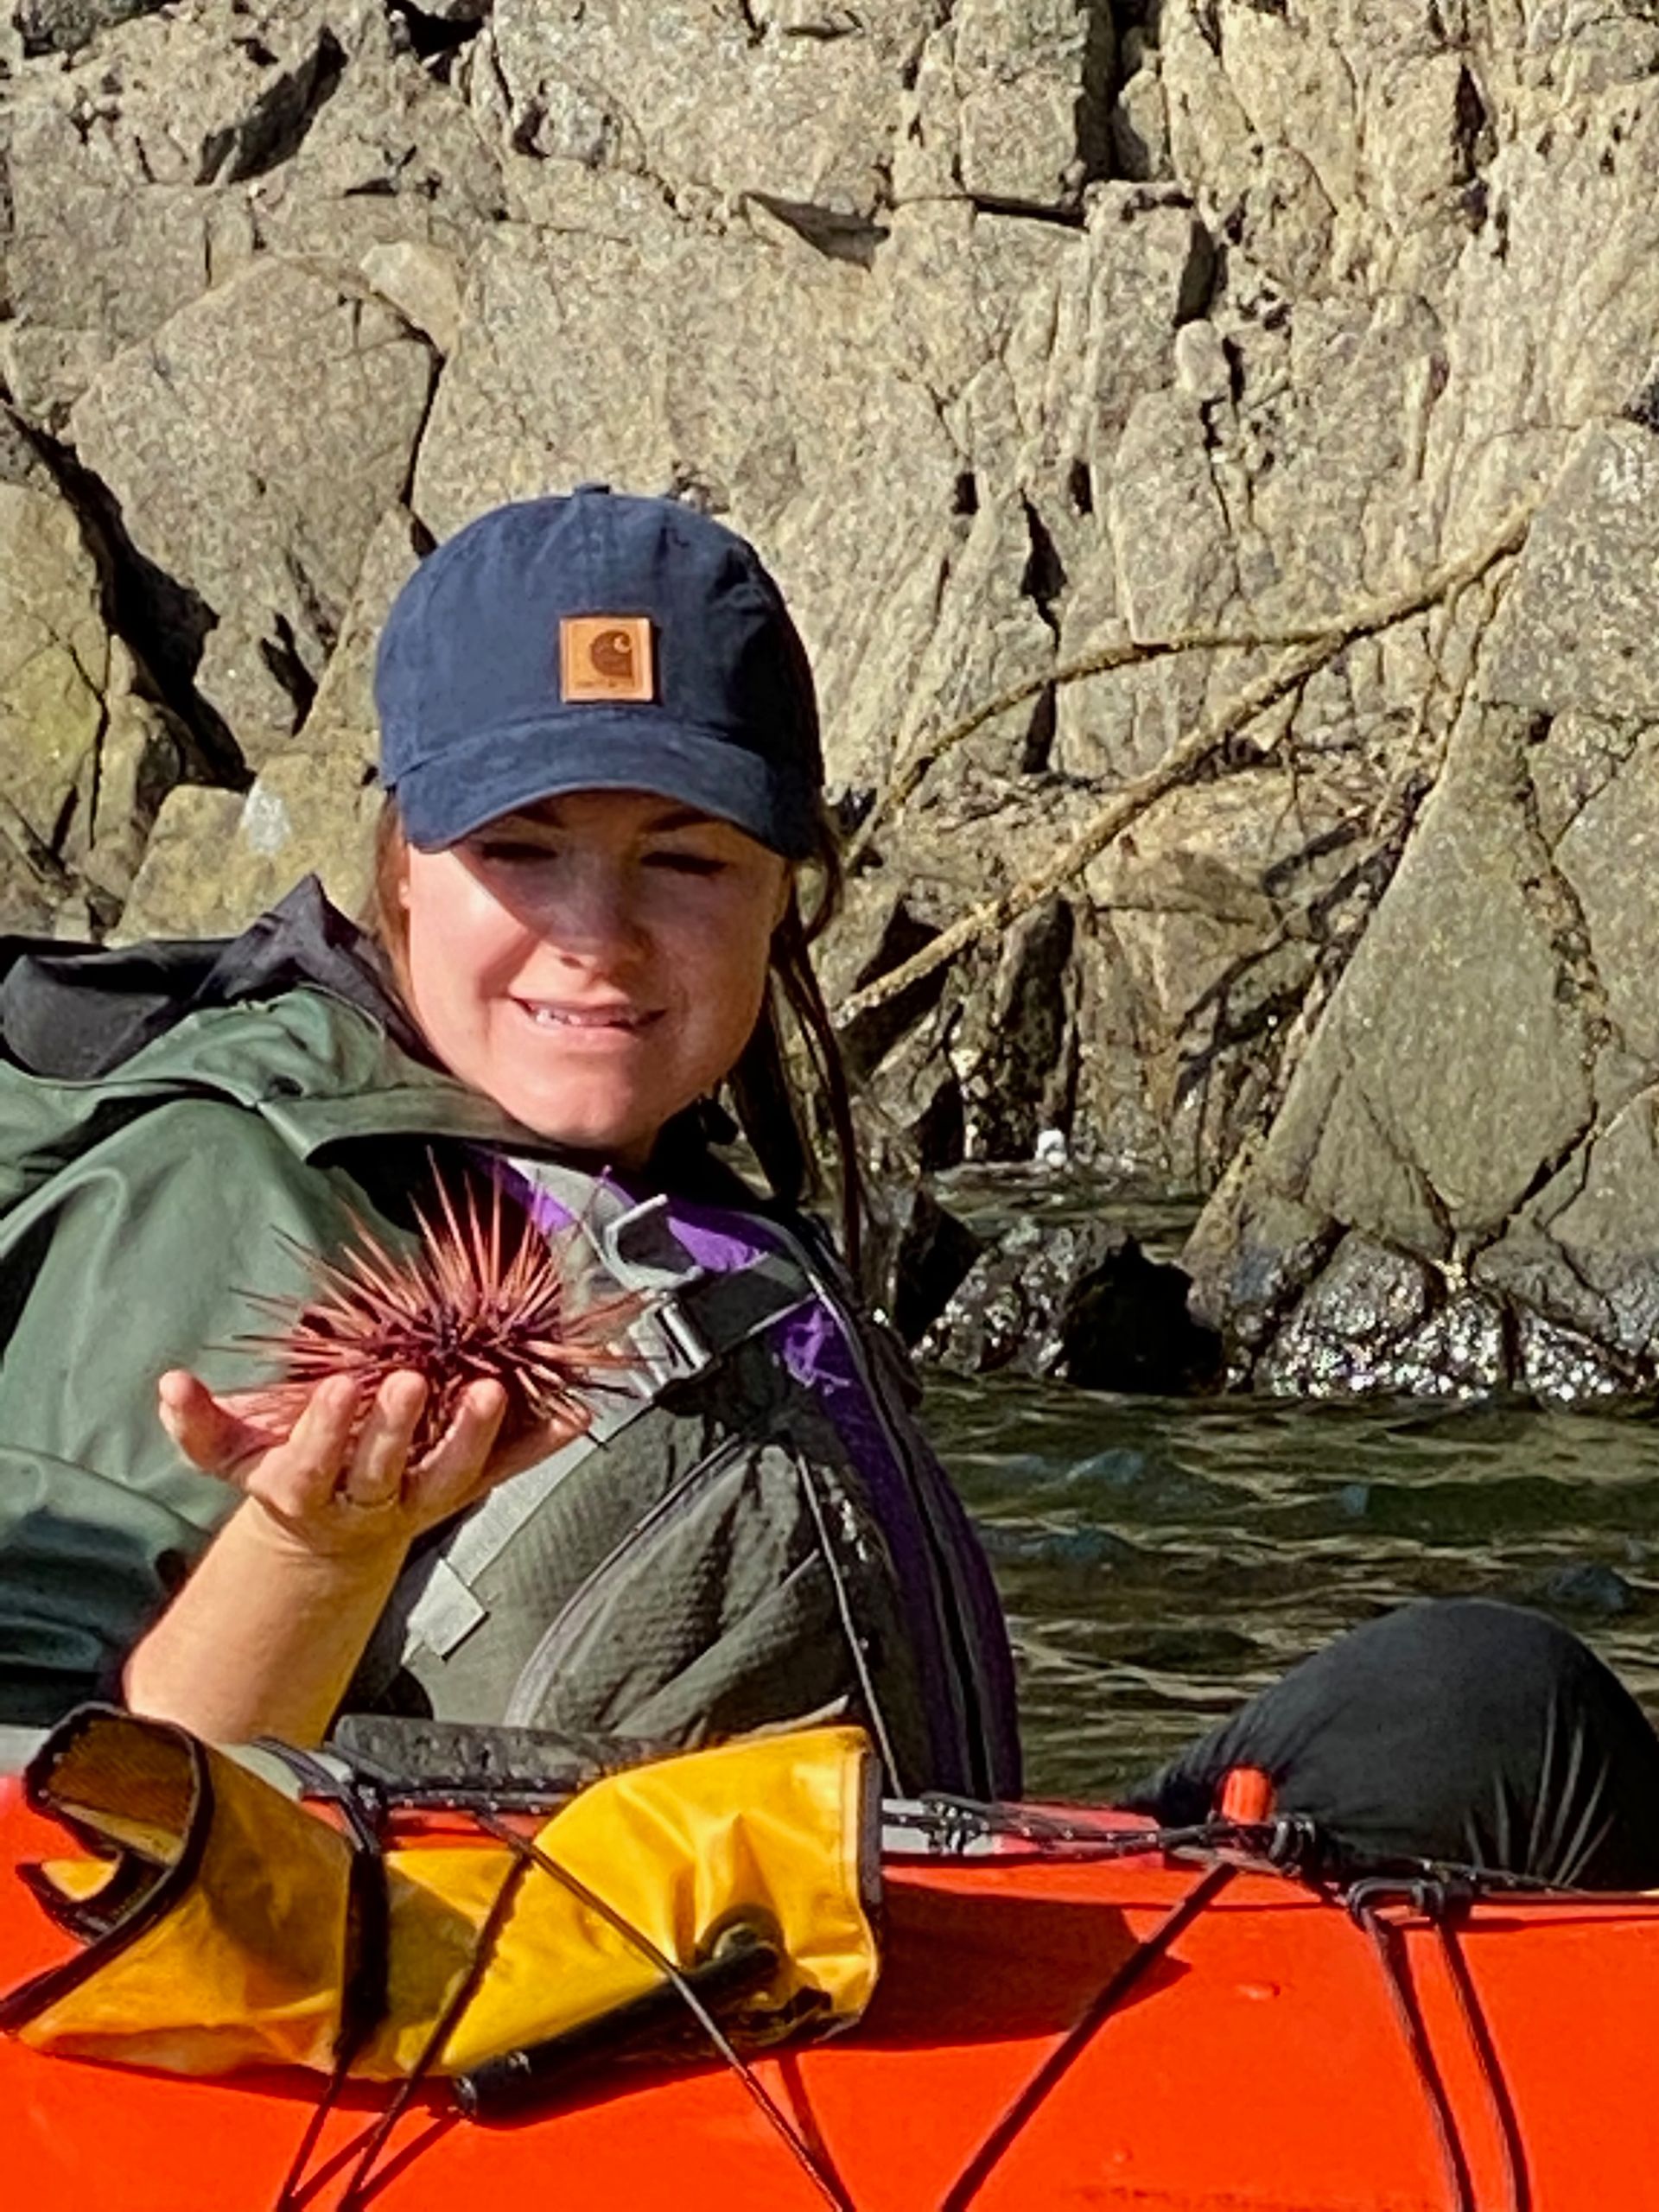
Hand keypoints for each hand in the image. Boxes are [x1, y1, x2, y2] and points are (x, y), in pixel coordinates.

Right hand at [156, 1368, 584, 1561]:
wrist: (331, 1540)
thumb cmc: (285, 1476)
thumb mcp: (235, 1458)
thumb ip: (201, 1423)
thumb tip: (168, 1384)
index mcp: (309, 1488)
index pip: (315, 1462)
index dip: (327, 1430)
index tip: (340, 1389)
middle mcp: (371, 1498)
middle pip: (386, 1467)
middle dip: (397, 1426)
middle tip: (411, 1382)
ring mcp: (423, 1497)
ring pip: (452, 1473)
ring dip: (474, 1435)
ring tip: (493, 1391)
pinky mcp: (464, 1491)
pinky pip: (507, 1471)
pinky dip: (539, 1446)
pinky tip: (572, 1417)